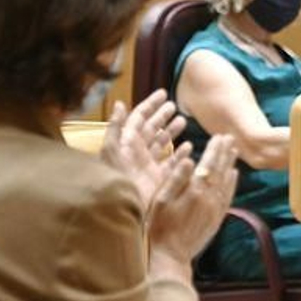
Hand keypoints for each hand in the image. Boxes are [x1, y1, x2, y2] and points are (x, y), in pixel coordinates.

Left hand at [99, 90, 189, 212]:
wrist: (122, 207)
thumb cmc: (115, 177)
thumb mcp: (111, 149)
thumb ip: (116, 127)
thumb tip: (120, 104)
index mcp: (126, 142)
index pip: (139, 118)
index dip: (150, 105)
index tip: (164, 93)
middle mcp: (138, 152)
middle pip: (151, 129)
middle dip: (162, 116)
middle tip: (174, 106)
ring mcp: (149, 165)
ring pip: (162, 143)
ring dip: (172, 131)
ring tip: (183, 121)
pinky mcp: (159, 179)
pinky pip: (171, 163)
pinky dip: (180, 154)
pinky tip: (189, 146)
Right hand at [148, 133, 238, 264]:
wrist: (171, 256)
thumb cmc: (159, 228)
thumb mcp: (160, 201)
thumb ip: (175, 179)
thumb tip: (189, 160)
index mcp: (194, 191)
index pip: (208, 164)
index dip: (214, 149)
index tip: (218, 136)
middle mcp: (209, 198)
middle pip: (220, 170)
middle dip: (224, 152)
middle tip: (230, 138)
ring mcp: (215, 208)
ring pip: (226, 181)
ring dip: (230, 164)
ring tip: (234, 150)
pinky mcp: (217, 218)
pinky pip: (228, 196)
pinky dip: (232, 183)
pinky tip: (234, 174)